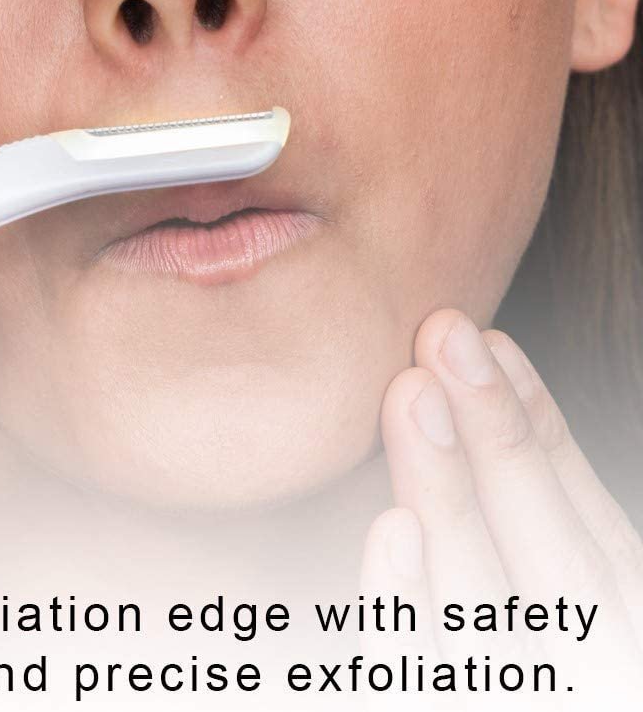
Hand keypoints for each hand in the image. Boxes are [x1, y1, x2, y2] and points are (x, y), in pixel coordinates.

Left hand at [358, 309, 641, 707]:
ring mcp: (544, 695)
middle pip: (545, 558)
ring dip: (452, 496)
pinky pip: (439, 675)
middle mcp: (590, 672)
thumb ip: (561, 539)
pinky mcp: (481, 706)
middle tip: (445, 337)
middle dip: (496, 441)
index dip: (542, 433)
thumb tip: (505, 422)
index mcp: (622, 638)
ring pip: (489, 608)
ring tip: (412, 394)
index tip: (494, 343)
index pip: (587, 528)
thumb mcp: (587, 606)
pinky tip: (392, 536)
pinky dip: (412, 615)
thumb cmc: (566, 663)